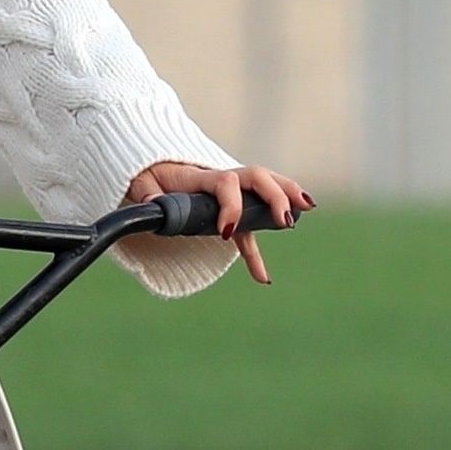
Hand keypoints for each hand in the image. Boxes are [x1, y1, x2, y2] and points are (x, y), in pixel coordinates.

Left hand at [124, 159, 312, 285]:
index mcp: (202, 178)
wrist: (152, 168)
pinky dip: (255, 253)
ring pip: (266, 187)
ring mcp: (232, 191)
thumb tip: (154, 205)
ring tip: (308, 208)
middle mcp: (223, 179)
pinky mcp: (231, 209)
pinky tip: (261, 281)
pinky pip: (250, 226)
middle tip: (286, 221)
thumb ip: (148, 194)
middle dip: (277, 197)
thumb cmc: (148, 178)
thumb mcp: (142, 184)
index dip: (231, 206)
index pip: (225, 185)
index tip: (227, 232)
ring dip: (288, 195)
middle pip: (257, 178)